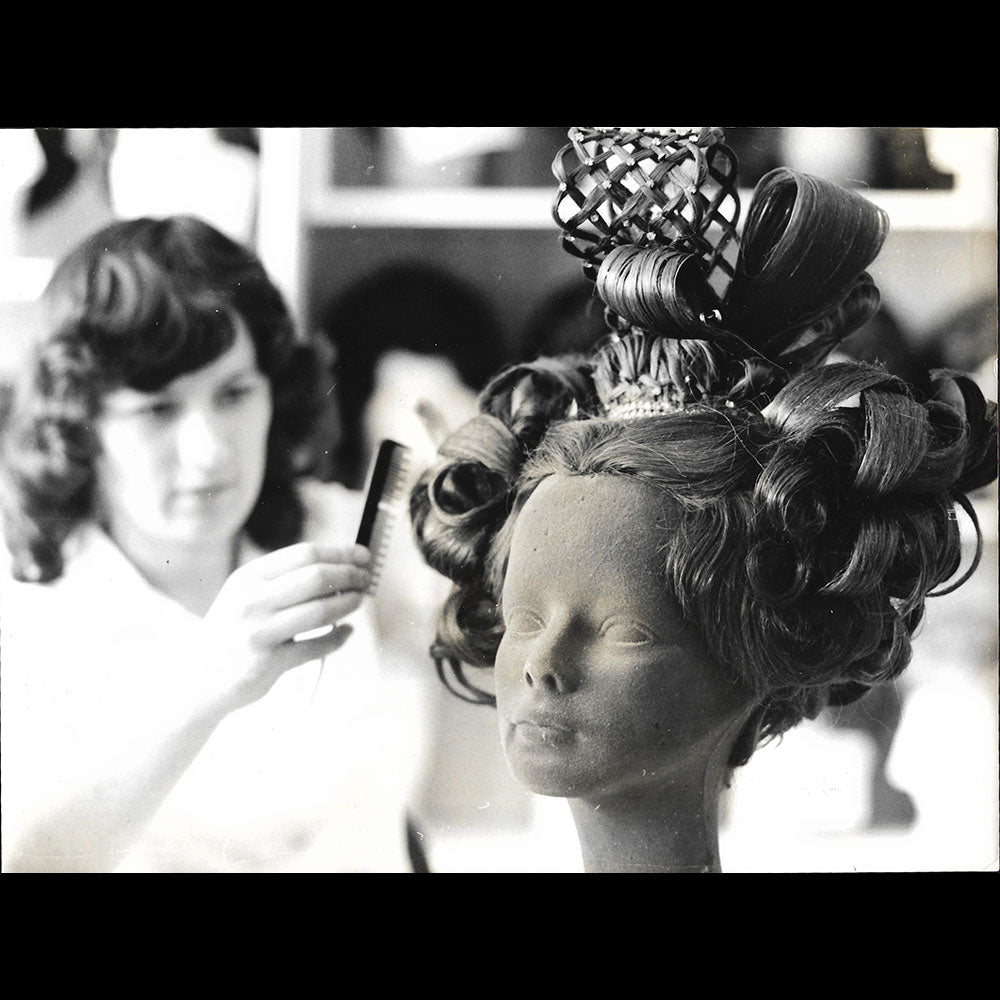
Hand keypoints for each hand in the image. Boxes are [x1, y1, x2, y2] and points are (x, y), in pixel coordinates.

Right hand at [197, 542, 371, 711]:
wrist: (198, 678)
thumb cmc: (232, 631)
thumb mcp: (245, 595)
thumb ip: (283, 580)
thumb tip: (338, 567)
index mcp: (248, 577)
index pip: (304, 554)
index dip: (340, 553)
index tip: (363, 555)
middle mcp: (251, 600)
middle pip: (316, 578)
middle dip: (349, 576)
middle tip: (366, 580)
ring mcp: (259, 632)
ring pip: (320, 611)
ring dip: (348, 604)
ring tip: (358, 601)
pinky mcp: (267, 662)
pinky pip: (316, 646)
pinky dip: (338, 638)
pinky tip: (347, 632)